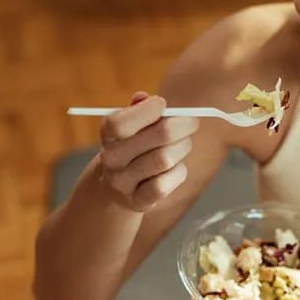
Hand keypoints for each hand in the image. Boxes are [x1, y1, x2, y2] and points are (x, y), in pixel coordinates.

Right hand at [98, 91, 199, 211]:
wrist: (115, 189)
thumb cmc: (131, 148)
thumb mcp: (130, 127)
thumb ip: (137, 110)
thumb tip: (144, 98)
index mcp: (108, 136)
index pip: (120, 123)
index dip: (147, 110)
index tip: (163, 104)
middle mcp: (112, 159)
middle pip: (159, 136)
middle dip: (183, 125)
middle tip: (191, 122)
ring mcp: (123, 183)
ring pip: (165, 159)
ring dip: (183, 148)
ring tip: (183, 145)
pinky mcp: (137, 201)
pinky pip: (165, 185)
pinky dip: (178, 173)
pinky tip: (177, 167)